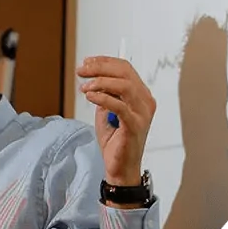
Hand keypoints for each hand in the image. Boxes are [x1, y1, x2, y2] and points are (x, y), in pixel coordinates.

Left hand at [76, 56, 155, 186]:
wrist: (119, 166)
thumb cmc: (114, 139)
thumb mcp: (106, 109)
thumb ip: (104, 92)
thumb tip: (93, 74)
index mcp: (140, 95)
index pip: (125, 68)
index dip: (104, 62)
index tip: (86, 62)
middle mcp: (145, 101)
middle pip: (125, 73)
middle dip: (100, 68)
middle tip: (81, 71)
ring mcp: (142, 113)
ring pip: (124, 86)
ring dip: (101, 82)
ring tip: (84, 87)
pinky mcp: (135, 125)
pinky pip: (120, 106)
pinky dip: (103, 97)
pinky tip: (90, 96)